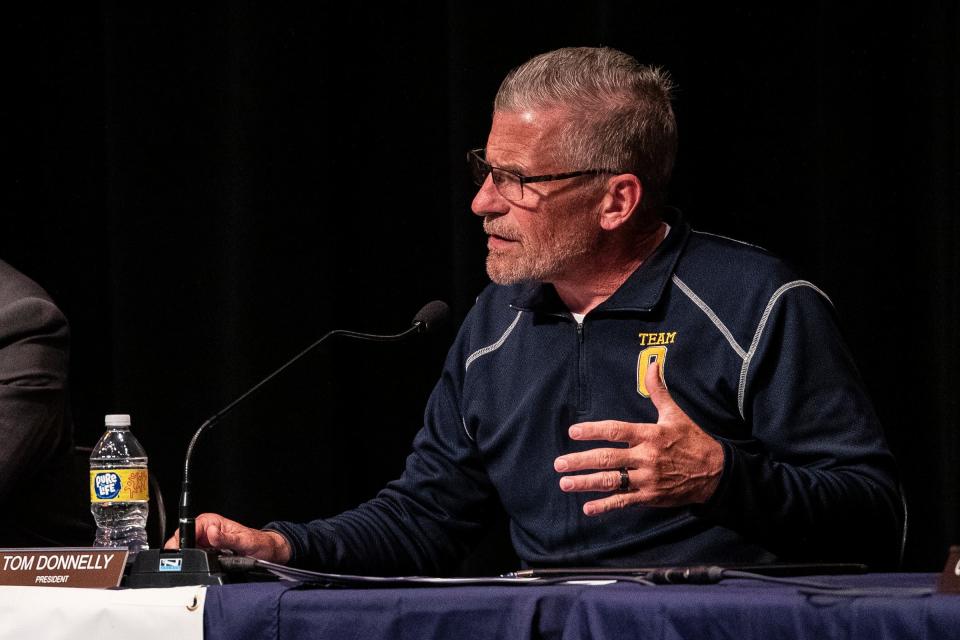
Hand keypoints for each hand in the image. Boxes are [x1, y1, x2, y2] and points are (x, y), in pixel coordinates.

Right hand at [163, 512, 291, 563]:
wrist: (267, 553)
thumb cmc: (259, 543)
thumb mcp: (244, 541)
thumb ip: (226, 538)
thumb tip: (211, 532)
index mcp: (212, 522)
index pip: (188, 527)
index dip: (181, 539)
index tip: (181, 551)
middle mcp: (207, 531)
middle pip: (183, 540)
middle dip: (182, 552)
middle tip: (187, 563)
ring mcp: (206, 544)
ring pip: (186, 551)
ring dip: (188, 560)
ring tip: (198, 565)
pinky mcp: (208, 555)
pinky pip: (194, 559)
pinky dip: (194, 565)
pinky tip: (200, 569)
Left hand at [553, 361, 723, 514]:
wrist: (715, 472)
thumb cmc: (692, 440)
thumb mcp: (675, 414)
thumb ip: (658, 390)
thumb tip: (653, 364)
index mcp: (649, 435)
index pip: (615, 430)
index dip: (593, 430)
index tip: (573, 432)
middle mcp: (646, 457)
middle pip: (607, 458)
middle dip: (580, 461)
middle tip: (559, 464)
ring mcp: (647, 479)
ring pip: (612, 481)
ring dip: (586, 483)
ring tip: (565, 483)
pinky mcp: (650, 496)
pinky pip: (624, 501)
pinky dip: (606, 506)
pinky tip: (588, 509)